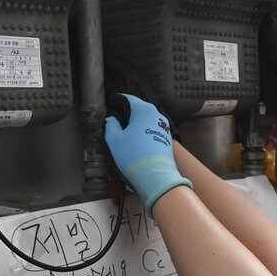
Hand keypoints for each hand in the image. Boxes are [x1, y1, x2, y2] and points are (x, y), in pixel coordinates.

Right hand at [103, 94, 191, 215]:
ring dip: (135, 125)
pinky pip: (151, 131)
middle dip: (126, 114)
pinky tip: (136, 143)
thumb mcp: (114, 140)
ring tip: (125, 134)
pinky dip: (143, 133)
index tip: (110, 104)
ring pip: (145, 121)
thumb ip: (110, 125)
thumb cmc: (133, 156)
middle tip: (115, 121)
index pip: (127, 99)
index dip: (116, 101)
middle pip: (137, 109)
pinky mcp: (166, 139)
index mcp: (143, 110)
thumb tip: (112, 119)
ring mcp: (163, 127)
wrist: (156, 176)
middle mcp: (156, 115)